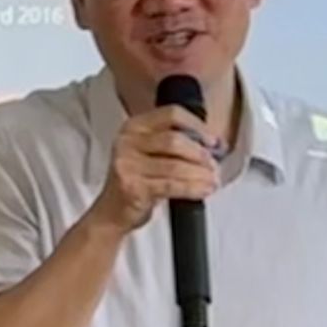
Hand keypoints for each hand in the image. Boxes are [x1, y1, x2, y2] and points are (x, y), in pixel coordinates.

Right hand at [92, 101, 219, 232]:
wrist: (112, 212)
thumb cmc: (137, 181)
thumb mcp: (149, 153)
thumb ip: (174, 143)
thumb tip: (212, 145)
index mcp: (134, 126)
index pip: (171, 114)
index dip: (197, 126)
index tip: (212, 140)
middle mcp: (127, 141)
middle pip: (174, 140)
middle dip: (200, 154)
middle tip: (214, 165)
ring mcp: (127, 164)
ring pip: (175, 165)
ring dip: (200, 174)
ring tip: (213, 179)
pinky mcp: (132, 186)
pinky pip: (171, 185)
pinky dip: (192, 188)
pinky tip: (204, 190)